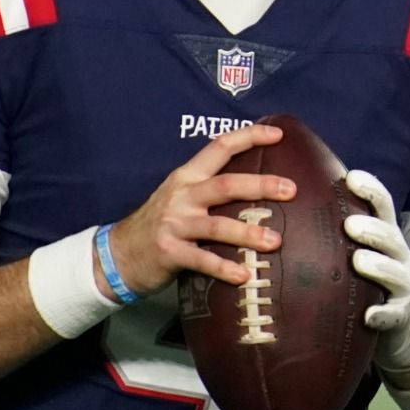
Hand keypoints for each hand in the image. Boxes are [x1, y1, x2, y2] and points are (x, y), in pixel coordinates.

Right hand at [102, 124, 293, 299]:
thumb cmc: (162, 224)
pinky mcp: (169, 252)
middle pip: (226, 185)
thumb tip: (260, 186)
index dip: (248, 137)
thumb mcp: (181, 197)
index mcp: (187, 176)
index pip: (219, 147)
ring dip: (248, 232)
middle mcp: (182, 196)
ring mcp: (174, 224)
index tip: (278, 135)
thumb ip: (211, 189)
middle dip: (260, 186)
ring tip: (275, 241)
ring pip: (217, 225)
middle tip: (290, 190)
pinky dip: (224, 267)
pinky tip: (243, 275)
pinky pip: (202, 260)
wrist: (118, 254)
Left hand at [342, 170, 409, 373]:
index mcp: (386, 234)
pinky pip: (393, 314)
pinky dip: (382, 314)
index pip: (383, 206)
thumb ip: (339, 225)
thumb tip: (294, 193)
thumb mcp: (361, 246)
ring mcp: (402, 285)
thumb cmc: (366, 274)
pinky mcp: (400, 314)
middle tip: (349, 224)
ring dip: (378, 266)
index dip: (371, 190)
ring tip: (359, 261)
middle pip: (390, 237)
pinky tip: (368, 315)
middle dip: (372, 229)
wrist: (400, 319)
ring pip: (394, 273)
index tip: (352, 178)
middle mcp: (398, 255)